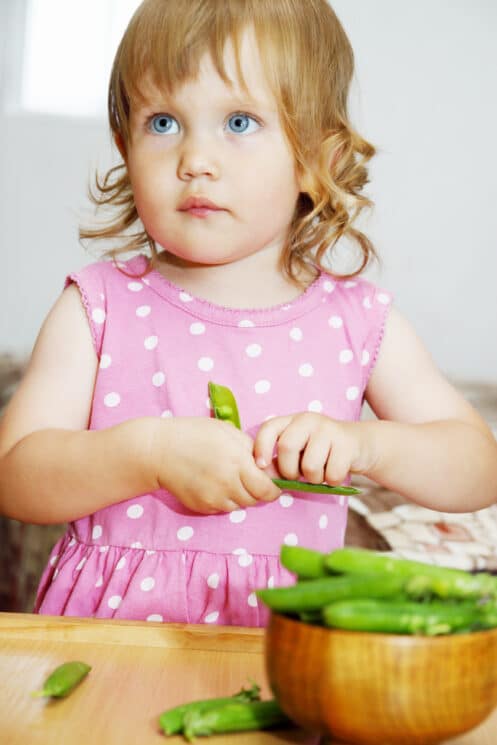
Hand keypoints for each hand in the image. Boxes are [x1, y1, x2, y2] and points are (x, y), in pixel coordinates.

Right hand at [150, 417, 280, 513]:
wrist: (158, 451)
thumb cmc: (194, 434)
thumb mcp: (227, 431)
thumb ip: (250, 449)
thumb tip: (268, 465)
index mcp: (237, 463)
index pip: (268, 489)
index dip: (273, 487)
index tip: (271, 479)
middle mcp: (227, 485)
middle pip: (256, 500)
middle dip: (258, 490)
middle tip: (250, 476)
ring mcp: (213, 499)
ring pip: (240, 505)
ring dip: (241, 495)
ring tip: (230, 477)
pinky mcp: (202, 507)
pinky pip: (223, 508)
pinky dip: (225, 499)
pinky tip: (215, 483)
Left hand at [253, 413, 373, 485]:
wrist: (361, 445)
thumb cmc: (323, 452)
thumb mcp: (300, 449)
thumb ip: (281, 458)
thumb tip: (265, 475)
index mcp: (292, 421)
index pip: (268, 428)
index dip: (261, 448)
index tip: (262, 466)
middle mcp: (309, 420)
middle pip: (287, 447)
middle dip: (289, 471)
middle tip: (299, 475)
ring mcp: (329, 429)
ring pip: (310, 466)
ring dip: (314, 478)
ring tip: (321, 471)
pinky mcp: (347, 444)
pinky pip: (332, 474)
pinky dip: (332, 481)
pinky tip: (336, 471)